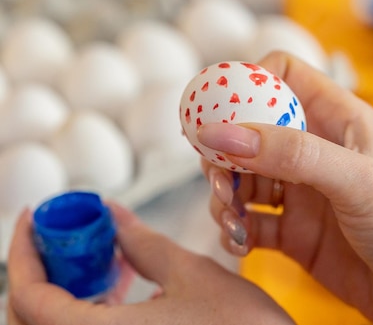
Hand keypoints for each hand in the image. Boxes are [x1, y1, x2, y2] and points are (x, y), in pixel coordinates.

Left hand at [7, 203, 293, 324]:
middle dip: (42, 270)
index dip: (24, 251)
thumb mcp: (192, 275)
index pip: (30, 297)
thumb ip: (142, 243)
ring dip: (60, 293)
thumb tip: (112, 215)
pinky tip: (116, 290)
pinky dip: (82, 313)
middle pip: (29, 319)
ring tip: (95, 258)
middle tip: (69, 235)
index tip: (35, 218)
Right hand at [199, 51, 372, 322]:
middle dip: (225, 150)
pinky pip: (251, 222)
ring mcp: (305, 193)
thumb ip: (290, 153)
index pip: (281, 76)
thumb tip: (221, 130)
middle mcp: (317, 151)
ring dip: (224, 193)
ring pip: (244, 178)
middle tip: (217, 176)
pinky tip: (239, 241)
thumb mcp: (355, 179)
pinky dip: (235, 229)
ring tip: (229, 217)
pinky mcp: (298, 233)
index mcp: (338, 119)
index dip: (245, 84)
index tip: (217, 111)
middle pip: (250, 130)